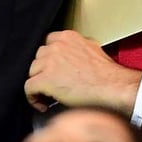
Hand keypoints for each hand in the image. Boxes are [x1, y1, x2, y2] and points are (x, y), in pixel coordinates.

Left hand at [24, 30, 141, 114]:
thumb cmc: (107, 74)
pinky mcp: (45, 79)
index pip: (48, 44)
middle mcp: (56, 47)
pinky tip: (42, 104)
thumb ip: (77, 48)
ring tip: (48, 96)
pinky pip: (29, 88)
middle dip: (43, 71)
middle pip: (38, 58)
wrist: (112, 88)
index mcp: (67, 37)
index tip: (52, 69)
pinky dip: (33, 98)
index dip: (49, 59)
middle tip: (53, 84)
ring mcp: (49, 62)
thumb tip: (71, 56)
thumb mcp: (92, 49)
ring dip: (38, 84)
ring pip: (32, 72)